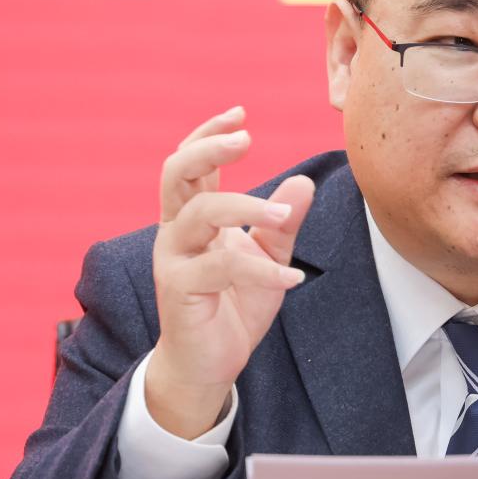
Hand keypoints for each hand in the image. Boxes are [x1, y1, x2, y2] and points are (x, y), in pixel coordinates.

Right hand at [146, 106, 314, 438]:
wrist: (206, 365)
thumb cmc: (231, 307)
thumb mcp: (267, 259)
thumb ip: (282, 223)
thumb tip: (303, 182)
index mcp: (191, 217)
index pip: (190, 162)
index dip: (209, 133)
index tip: (240, 113)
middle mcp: (176, 231)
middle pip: (176, 172)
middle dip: (209, 148)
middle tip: (246, 138)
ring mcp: (174, 259)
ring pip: (199, 211)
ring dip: (246, 206)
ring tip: (283, 216)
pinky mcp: (180, 289)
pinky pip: (221, 266)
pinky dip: (261, 270)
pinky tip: (294, 277)